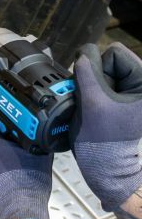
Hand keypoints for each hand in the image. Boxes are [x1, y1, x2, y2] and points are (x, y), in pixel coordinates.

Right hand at [71, 42, 141, 211]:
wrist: (104, 166)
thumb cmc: (102, 137)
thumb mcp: (92, 100)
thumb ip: (86, 70)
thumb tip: (83, 52)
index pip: (115, 53)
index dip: (100, 70)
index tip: (101, 95)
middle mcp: (141, 85)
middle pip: (109, 60)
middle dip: (97, 78)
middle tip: (98, 103)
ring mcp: (132, 92)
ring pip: (102, 71)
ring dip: (94, 86)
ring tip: (97, 108)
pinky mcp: (122, 99)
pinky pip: (102, 82)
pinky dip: (95, 92)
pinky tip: (97, 110)